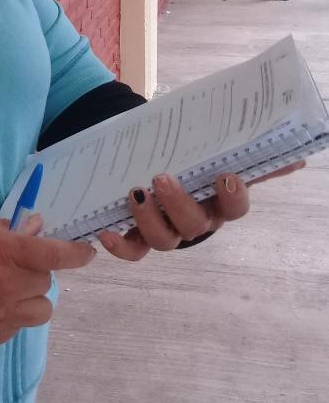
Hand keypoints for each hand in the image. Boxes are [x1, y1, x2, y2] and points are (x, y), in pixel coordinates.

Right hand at [0, 213, 94, 345]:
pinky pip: (20, 326)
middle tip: (16, 266)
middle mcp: (9, 286)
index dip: (77, 254)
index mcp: (6, 253)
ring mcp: (2, 315)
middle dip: (36, 271)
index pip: (55, 255)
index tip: (87, 253)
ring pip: (42, 309)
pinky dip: (13, 315)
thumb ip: (10, 229)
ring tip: (11, 290)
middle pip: (46, 281)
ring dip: (32, 298)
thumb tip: (37, 229)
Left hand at [97, 160, 304, 261]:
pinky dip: (118, 245)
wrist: (145, 158)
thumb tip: (297, 160)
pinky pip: (131, 251)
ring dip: (149, 219)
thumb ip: (245, 154)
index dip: (232, 197)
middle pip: (195, 226)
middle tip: (162, 179)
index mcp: (216, 201)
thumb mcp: (209, 151)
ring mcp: (165, 231)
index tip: (224, 176)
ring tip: (135, 192)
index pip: (235, 208)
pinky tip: (105, 232)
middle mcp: (193, 221)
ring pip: (163, 240)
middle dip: (180, 204)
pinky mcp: (135, 236)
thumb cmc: (185, 158)